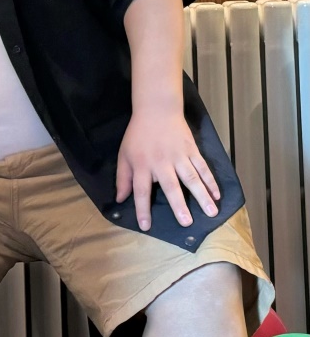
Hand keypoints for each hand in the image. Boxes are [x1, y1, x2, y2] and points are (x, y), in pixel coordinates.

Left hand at [115, 109, 220, 230]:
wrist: (156, 110)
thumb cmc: (138, 135)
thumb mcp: (124, 155)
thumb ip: (123, 178)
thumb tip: (120, 199)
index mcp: (142, 165)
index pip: (141, 190)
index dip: (142, 209)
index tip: (146, 226)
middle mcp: (161, 162)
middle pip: (170, 186)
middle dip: (179, 205)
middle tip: (187, 223)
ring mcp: (178, 156)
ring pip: (192, 178)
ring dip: (202, 195)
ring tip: (211, 212)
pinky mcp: (191, 150)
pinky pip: (203, 167)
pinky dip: (211, 181)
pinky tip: (217, 194)